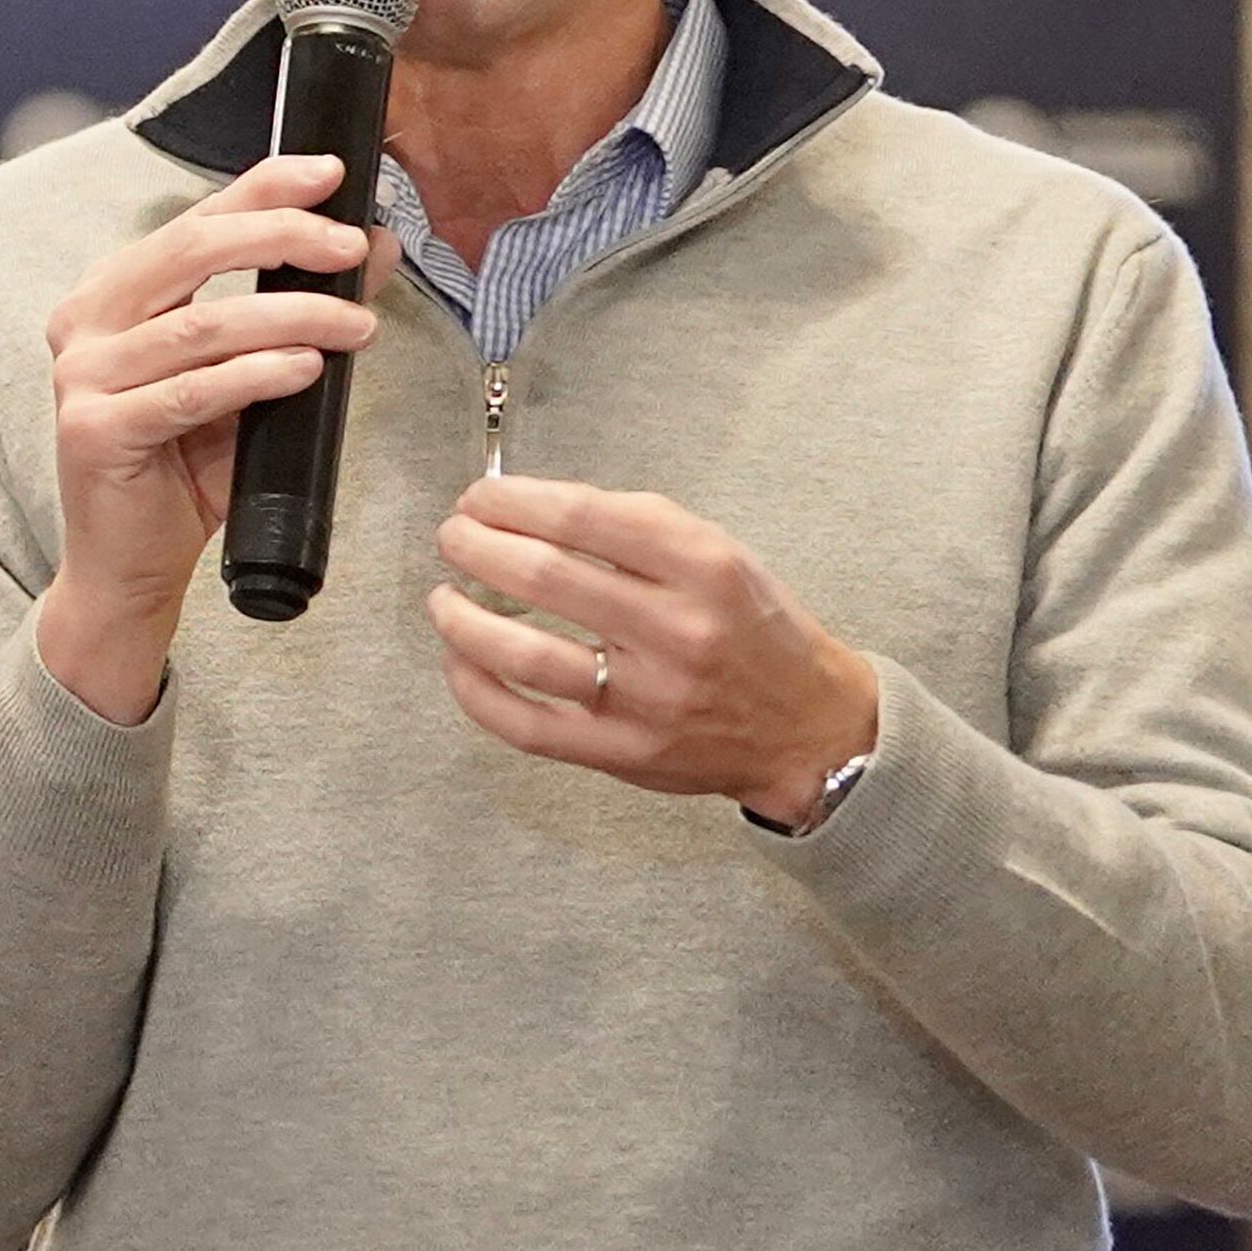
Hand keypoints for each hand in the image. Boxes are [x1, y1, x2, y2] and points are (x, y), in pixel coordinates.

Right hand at [33, 152, 381, 723]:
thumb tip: (375, 248)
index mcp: (114, 295)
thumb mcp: (251, 377)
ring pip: (201, 324)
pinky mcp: (94, 431)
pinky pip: (190, 392)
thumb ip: (296, 312)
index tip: (328, 171)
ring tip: (353, 321)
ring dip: (291, 315)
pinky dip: (256, 375)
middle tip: (350, 246)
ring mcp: (83, 378)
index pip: (194, 220)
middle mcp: (86, 323)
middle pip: (191, 250)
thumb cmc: (185, 470)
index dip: (262, 188)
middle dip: (282, 237)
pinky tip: (305, 369)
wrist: (129, 567)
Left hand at [425, 474, 881, 827]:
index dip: (514, 502)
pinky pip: (527, 723)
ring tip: (443, 598)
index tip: (480, 498)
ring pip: (525, 653)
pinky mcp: (623, 752)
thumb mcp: (721, 556)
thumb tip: (531, 512)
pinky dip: (478, 690)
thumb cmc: (753, 631)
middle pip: (546, 576)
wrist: (808, 727)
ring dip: (465, 619)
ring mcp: (647, 698)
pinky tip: (460, 661)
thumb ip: (637, 531)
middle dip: (478, 548)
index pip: (584, 517)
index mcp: (704, 566)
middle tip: (453, 537)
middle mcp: (676, 630)